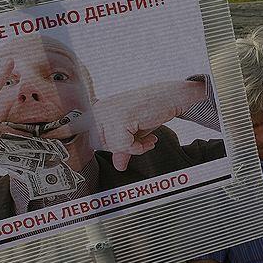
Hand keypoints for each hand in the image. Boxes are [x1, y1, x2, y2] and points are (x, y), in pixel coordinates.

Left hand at [55, 79, 207, 170]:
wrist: (169, 97)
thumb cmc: (150, 108)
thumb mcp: (132, 132)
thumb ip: (122, 148)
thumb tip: (118, 166)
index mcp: (98, 110)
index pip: (93, 141)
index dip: (112, 147)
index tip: (129, 144)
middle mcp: (100, 110)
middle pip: (102, 146)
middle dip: (123, 148)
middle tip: (141, 142)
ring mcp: (108, 113)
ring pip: (113, 147)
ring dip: (134, 149)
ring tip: (146, 141)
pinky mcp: (120, 119)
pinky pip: (125, 146)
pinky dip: (139, 148)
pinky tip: (149, 139)